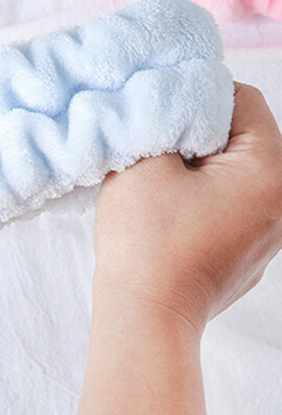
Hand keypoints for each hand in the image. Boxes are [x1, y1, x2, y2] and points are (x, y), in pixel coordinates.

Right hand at [94, 81, 281, 333]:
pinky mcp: (250, 254)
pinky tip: (170, 216)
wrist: (145, 316)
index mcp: (270, 170)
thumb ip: (165, 117)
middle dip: (198, 135)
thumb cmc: (145, 240)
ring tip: (160, 184)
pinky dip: (203, 199)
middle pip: (243, 137)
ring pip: (235, 172)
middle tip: (156, 150)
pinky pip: (230, 206)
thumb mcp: (146, 160)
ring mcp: (270, 234)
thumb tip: (175, 101)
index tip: (161, 117)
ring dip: (199, 167)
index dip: (196, 98)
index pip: (244, 100)